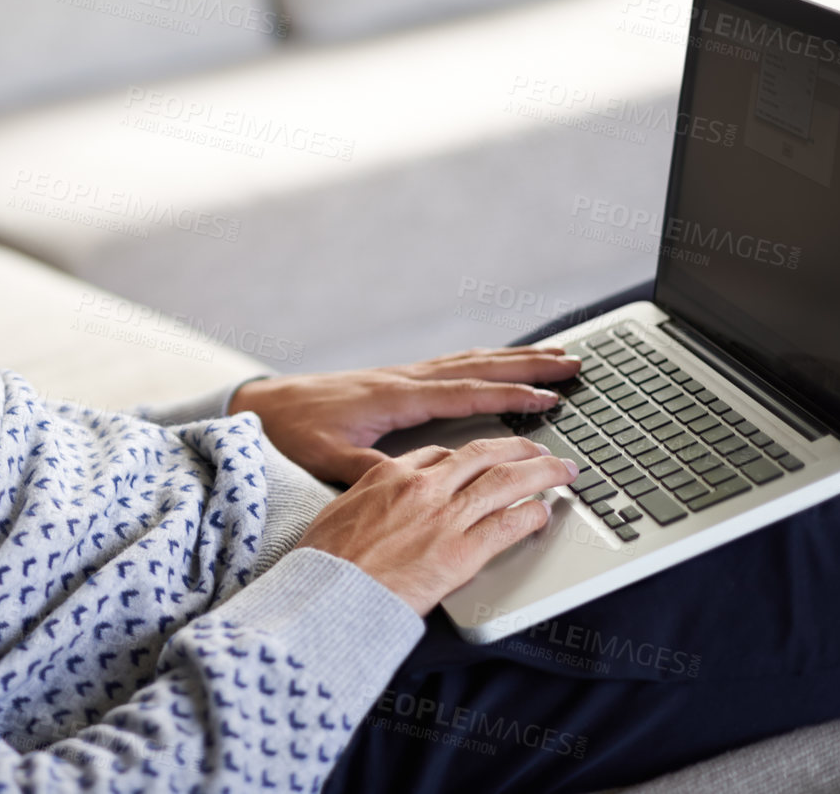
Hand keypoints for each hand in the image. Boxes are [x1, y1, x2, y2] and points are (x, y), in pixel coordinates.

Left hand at [227, 347, 580, 485]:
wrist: (263, 404)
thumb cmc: (293, 432)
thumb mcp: (326, 458)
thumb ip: (367, 472)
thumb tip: (407, 485)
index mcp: (396, 399)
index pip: (466, 395)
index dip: (509, 396)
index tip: (551, 398)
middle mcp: (404, 380)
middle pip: (479, 367)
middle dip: (529, 364)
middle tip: (576, 362)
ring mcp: (401, 376)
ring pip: (469, 361)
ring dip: (513, 357)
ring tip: (555, 354)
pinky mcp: (394, 380)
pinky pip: (452, 365)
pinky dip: (485, 361)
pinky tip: (498, 364)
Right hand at [295, 435, 577, 615]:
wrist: (329, 595)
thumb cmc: (324, 563)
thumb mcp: (336, 513)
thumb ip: (366, 501)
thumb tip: (374, 507)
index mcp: (389, 474)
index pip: (440, 453)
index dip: (469, 453)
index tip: (482, 456)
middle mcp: (423, 487)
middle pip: (482, 455)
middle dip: (517, 448)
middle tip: (537, 448)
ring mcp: (445, 518)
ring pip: (506, 481)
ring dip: (541, 471)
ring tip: (561, 470)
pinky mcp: (462, 553)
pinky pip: (508, 525)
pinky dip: (532, 514)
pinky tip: (544, 512)